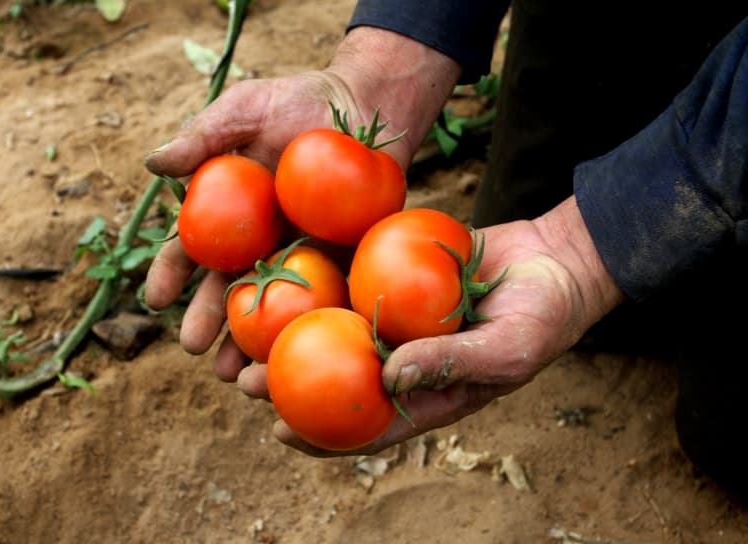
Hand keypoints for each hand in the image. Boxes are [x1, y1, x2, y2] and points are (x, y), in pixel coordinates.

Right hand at [144, 26, 461, 371]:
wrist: (365, 105)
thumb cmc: (301, 101)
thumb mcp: (247, 109)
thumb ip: (203, 136)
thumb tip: (153, 164)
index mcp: (232, 213)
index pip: (193, 249)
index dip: (172, 273)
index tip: (157, 298)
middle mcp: (262, 242)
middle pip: (229, 287)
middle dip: (208, 320)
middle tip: (194, 348)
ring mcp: (303, 255)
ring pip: (273, 305)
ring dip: (252, 341)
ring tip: (237, 374)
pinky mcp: (343, 260)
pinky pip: (325, 297)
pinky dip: (310, 326)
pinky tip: (298, 353)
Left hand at [267, 196, 626, 455]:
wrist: (556, 261)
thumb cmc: (542, 317)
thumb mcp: (506, 348)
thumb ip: (451, 364)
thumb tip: (387, 377)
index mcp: (427, 392)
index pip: (369, 425)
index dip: (323, 435)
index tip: (280, 431)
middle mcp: (403, 357)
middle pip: (337, 378)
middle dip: (290, 385)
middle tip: (246, 381)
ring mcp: (397, 315)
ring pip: (335, 328)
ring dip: (293, 332)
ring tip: (246, 332)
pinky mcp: (395, 274)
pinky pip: (354, 277)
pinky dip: (323, 278)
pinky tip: (286, 269)